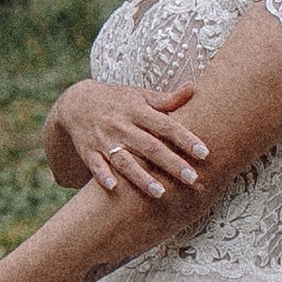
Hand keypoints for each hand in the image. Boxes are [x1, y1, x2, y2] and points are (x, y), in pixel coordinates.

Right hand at [48, 79, 207, 200]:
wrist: (76, 103)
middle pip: (149, 146)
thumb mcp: (140, 96)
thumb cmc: (117, 101)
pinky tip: (113, 188)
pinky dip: (102, 176)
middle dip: (171, 163)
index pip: (166, 126)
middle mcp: (122, 126)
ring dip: (141, 177)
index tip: (204, 153)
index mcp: (138, 111)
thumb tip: (193, 88)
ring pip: (125, 160)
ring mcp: (104, 140)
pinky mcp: (89, 152)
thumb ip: (167, 99)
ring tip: (160, 193)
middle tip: (192, 179)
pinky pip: (96, 165)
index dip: (186, 139)